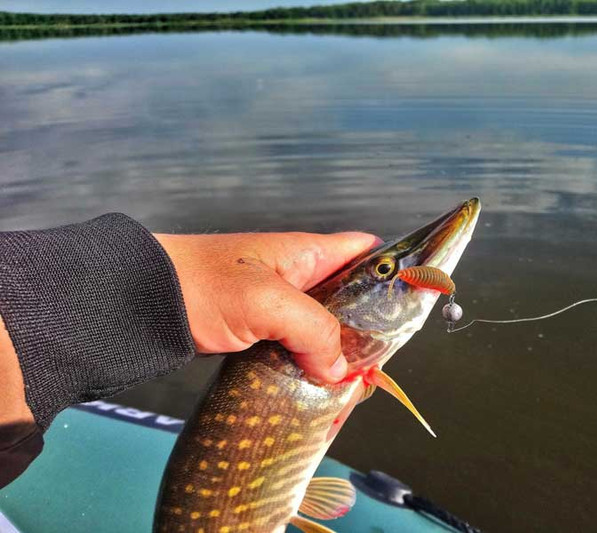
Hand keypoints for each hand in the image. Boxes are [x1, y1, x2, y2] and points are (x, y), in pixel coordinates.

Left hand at [154, 231, 378, 382]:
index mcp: (307, 253)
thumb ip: (314, 329)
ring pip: (324, 330)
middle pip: (351, 299)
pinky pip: (297, 349)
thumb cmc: (199, 284)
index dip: (391, 270)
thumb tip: (339, 370)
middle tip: (377, 364)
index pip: (364, 251)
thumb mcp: (266, 301)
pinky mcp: (259, 333)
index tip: (412, 300)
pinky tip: (318, 391)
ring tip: (351, 388)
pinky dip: (310, 369)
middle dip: (368, 331)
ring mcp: (278, 306)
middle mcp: (299, 277)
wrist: (137, 303)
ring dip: (338, 357)